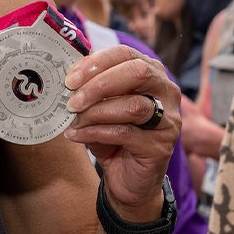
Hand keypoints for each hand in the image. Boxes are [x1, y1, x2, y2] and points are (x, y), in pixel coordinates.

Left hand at [63, 46, 181, 218]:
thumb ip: (89, 90)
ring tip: (74, 120)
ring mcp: (168, 120)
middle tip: (72, 100)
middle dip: (98, 84)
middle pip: (137, 72)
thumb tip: (66, 78)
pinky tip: (76, 135)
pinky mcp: (161, 146)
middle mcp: (166, 92)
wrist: (127, 179)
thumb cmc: (112, 137)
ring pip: (133, 105)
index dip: (96, 63)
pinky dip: (95, 133)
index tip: (70, 79)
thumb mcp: (99, 107)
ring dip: (96, 111)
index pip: (126, 54)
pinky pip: (126, 133)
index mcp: (151, 74)